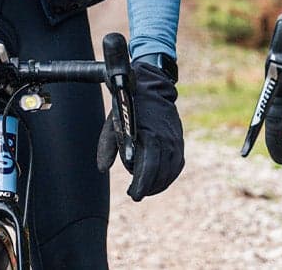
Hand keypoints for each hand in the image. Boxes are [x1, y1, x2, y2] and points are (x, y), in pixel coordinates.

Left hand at [96, 58, 183, 200]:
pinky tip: (160, 180)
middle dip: (148, 187)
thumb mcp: (114, 122)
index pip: (148, 168)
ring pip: (171, 171)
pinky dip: (170, 175)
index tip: (133, 195)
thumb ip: (107, 146)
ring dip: (159, 184)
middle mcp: (166, 140)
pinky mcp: (179, 140)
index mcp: (149, 136)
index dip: (141, 185)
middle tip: (136, 193)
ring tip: (147, 189)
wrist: (152, 85)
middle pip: (160, 173)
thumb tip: (102, 168)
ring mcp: (175, 140)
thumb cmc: (130, 105)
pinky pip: (178, 164)